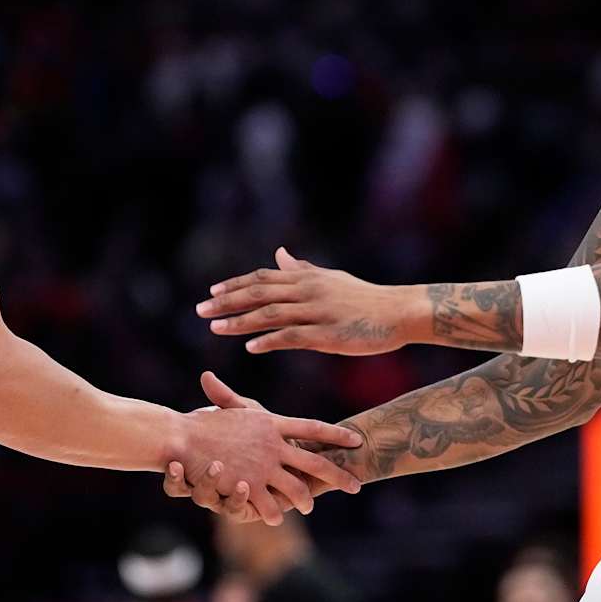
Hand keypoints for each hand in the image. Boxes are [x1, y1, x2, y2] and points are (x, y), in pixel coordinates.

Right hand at [170, 374, 361, 525]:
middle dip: (338, 475)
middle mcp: (274, 445)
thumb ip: (239, 401)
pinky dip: (275, 510)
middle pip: (315, 462)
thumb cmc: (205, 422)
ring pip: (296, 488)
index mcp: (273, 423)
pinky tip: (279, 516)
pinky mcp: (251, 486)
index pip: (312, 427)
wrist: (182, 438)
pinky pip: (270, 503)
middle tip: (356, 487)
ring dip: (304, 499)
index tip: (357, 439)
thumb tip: (250, 389)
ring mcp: (264, 467)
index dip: (335, 434)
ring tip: (309, 506)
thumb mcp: (230, 410)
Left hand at [196, 247, 424, 355]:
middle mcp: (308, 290)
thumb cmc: (365, 297)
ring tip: (216, 328)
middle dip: (227, 302)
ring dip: (240, 321)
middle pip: (259, 293)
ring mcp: (318, 311)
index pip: (263, 278)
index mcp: (308, 278)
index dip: (235, 285)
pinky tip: (251, 347)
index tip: (211, 293)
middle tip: (201, 310)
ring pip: (271, 314)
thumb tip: (279, 254)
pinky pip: (293, 336)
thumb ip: (302, 269)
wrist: (399, 312)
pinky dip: (270, 340)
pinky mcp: (328, 334)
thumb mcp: (331, 278)